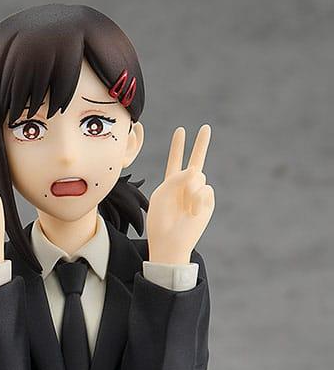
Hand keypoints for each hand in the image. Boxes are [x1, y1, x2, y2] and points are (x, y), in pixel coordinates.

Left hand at [146, 124, 214, 263]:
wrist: (170, 241)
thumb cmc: (161, 220)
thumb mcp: (162, 194)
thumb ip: (177, 177)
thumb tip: (197, 170)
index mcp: (171, 185)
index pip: (175, 162)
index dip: (178, 147)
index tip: (180, 131)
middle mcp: (186, 187)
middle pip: (195, 161)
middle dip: (200, 145)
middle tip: (206, 127)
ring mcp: (198, 194)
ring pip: (198, 176)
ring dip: (189, 189)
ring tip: (184, 207)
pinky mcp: (207, 202)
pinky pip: (205, 189)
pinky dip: (197, 199)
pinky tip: (192, 213)